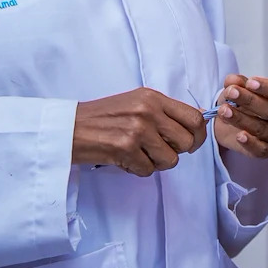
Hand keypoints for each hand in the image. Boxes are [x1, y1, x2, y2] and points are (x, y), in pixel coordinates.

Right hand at [72, 88, 207, 175]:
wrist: (69, 127)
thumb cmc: (103, 117)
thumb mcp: (137, 103)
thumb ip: (165, 111)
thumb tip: (199, 119)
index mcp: (153, 98)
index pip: (194, 118)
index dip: (198, 135)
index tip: (191, 143)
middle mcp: (148, 111)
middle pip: (186, 141)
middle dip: (176, 152)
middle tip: (158, 151)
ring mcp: (137, 130)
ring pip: (170, 159)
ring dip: (156, 163)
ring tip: (139, 154)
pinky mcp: (125, 149)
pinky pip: (148, 170)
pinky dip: (138, 169)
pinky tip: (125, 159)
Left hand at [213, 74, 267, 158]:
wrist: (232, 124)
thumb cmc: (243, 102)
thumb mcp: (239, 87)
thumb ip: (237, 82)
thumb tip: (233, 81)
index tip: (250, 82)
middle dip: (249, 100)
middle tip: (231, 93)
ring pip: (261, 128)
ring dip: (240, 118)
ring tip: (223, 110)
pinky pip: (260, 149)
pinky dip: (249, 143)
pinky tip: (239, 135)